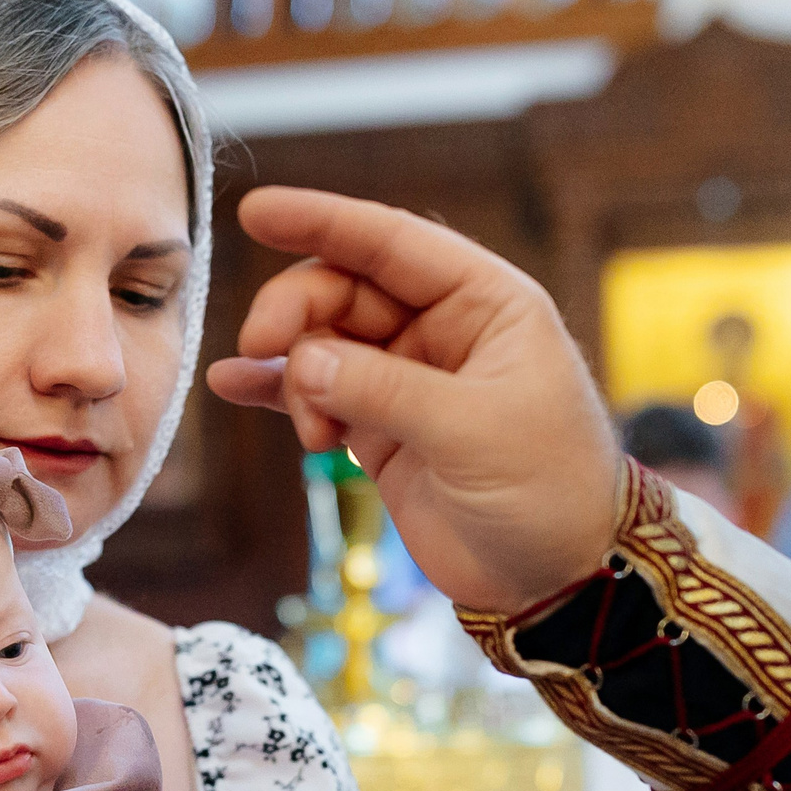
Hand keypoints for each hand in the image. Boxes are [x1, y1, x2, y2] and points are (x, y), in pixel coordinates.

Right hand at [207, 187, 621, 613]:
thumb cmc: (548, 489)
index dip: (324, 221)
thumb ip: (383, 390)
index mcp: (485, 302)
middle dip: (297, 314)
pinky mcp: (380, 429)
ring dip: (295, 372)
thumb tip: (299, 361)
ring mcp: (407, 379)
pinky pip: (315, 393)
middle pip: (344, 291)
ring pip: (323, 344)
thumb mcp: (473, 430)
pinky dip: (275, 391)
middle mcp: (443, 330)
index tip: (258, 213)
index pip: (393, 242)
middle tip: (265, 348)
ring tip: (308, 426)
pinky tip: (233, 387)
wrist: (558, 576)